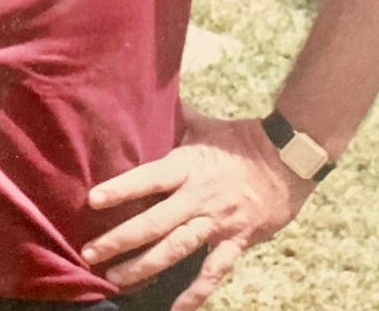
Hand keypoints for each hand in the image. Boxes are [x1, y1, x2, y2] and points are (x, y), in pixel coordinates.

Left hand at [82, 108, 314, 309]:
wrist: (288, 160)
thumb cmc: (240, 139)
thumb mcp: (204, 124)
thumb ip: (175, 115)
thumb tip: (150, 90)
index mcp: (187, 166)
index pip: (148, 179)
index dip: (121, 189)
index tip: (93, 200)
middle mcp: (198, 197)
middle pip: (155, 222)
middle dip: (121, 239)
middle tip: (91, 253)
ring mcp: (217, 223)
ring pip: (176, 250)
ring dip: (146, 267)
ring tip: (116, 279)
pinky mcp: (236, 242)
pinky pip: (214, 273)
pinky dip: (195, 294)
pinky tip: (176, 310)